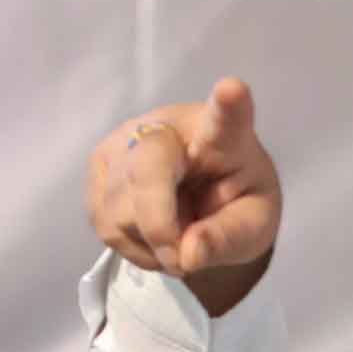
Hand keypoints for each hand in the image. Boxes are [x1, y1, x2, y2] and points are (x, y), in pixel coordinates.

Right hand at [85, 77, 281, 278]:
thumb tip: (187, 254)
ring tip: (175, 238)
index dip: (229, 105)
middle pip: (146, 172)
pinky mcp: (100, 164)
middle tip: (183, 260)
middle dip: (160, 228)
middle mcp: (169, 125)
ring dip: (147, 242)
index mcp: (223, 136)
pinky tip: (152, 237)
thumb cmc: (237, 204)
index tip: (233, 91)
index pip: (225, 118)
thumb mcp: (252, 228)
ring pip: (119, 206)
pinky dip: (129, 244)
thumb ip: (227, 239)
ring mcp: (126, 139)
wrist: (207, 200)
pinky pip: (103, 220)